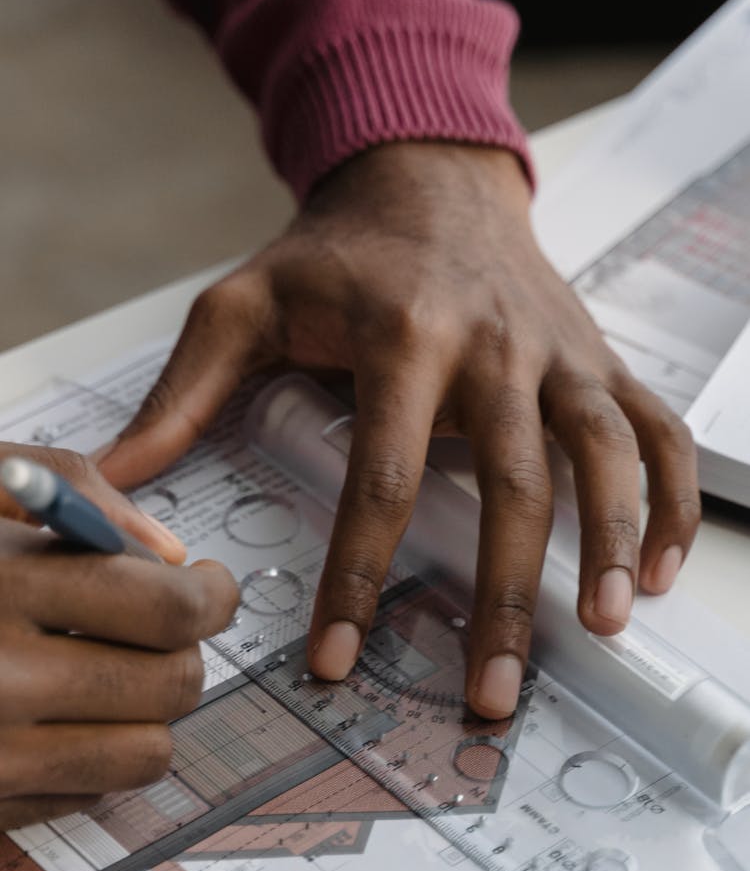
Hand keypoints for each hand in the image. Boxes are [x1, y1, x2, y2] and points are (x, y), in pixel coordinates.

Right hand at [0, 446, 238, 828]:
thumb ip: (73, 492)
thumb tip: (169, 555)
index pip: (168, 609)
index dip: (213, 596)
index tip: (210, 586)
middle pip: (172, 684)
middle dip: (184, 651)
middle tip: (162, 629)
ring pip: (145, 755)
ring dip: (147, 712)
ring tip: (111, 673)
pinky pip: (83, 798)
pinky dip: (90, 759)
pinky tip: (50, 716)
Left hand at [95, 142, 699, 719]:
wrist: (429, 179)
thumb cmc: (339, 252)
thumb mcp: (245, 303)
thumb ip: (185, 392)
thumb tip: (115, 482)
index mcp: (401, 335)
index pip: (382, 476)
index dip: (359, 576)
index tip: (339, 658)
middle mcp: (494, 346)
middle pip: (511, 484)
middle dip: (501, 597)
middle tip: (487, 691)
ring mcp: (558, 354)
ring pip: (602, 455)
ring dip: (612, 543)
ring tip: (603, 626)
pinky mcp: (597, 361)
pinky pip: (656, 431)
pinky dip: (672, 500)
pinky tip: (662, 568)